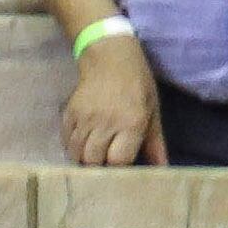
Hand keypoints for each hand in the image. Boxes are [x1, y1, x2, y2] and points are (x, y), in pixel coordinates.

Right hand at [59, 34, 165, 167]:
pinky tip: (84, 143)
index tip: (123, 164)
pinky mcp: (68, 114)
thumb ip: (155, 143)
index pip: (118, 160)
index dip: (120, 167)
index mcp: (131, 123)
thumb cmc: (138, 86)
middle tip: (107, 161)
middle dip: (100, 166)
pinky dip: (73, 147)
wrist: (110, 59)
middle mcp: (105, 123)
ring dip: (85, 159)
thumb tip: (162, 167)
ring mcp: (84, 119)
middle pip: (94, 161)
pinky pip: (66, 141)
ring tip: (96, 154)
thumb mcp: (153, 112)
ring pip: (76, 154)